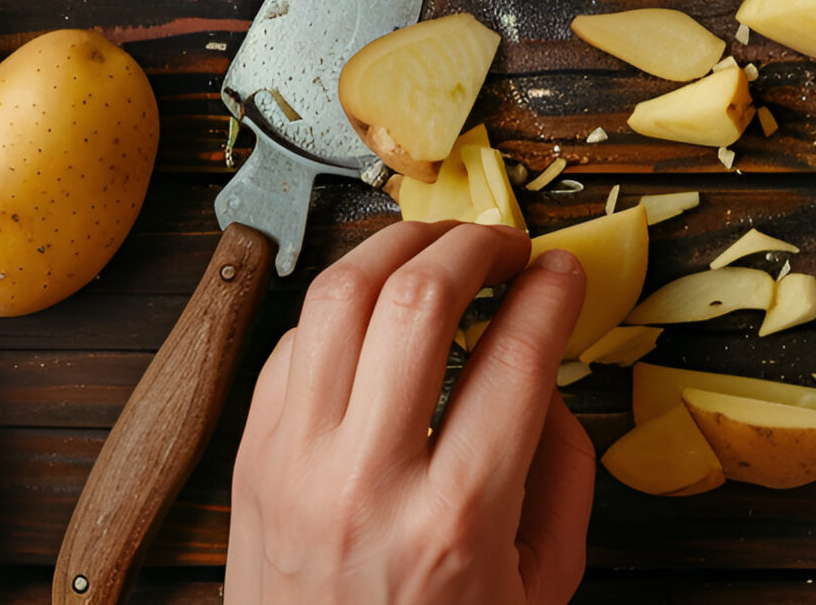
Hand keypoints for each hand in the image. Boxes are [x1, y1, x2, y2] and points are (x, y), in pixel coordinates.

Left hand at [225, 221, 594, 604]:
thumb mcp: (540, 583)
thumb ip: (563, 473)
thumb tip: (549, 375)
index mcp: (457, 519)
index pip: (515, 354)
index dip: (551, 291)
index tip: (564, 272)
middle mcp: (367, 481)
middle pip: (416, 299)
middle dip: (475, 245)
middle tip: (505, 246)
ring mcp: (295, 465)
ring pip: (337, 296)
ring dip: (397, 247)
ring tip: (438, 249)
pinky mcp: (250, 460)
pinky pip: (290, 343)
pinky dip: (341, 308)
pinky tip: (376, 313)